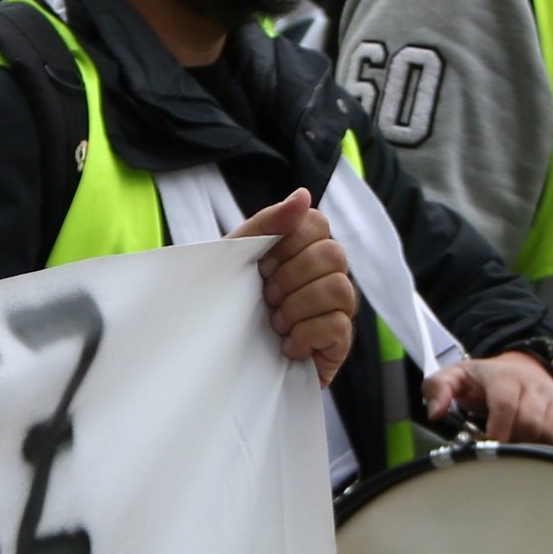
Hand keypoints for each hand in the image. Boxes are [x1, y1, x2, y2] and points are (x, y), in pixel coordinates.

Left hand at [240, 191, 356, 386]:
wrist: (211, 359)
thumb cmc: (224, 304)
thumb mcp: (234, 259)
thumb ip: (267, 223)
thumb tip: (304, 195)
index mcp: (301, 250)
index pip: (317, 223)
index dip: (289, 243)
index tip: (262, 265)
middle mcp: (325, 276)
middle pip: (334, 255)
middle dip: (292, 276)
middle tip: (267, 297)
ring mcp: (335, 310)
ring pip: (341, 289)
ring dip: (298, 306)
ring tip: (275, 323)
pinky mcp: (336, 345)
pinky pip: (339, 326)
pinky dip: (306, 335)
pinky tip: (286, 345)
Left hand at [426, 351, 552, 446]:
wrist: (520, 366)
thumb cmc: (484, 380)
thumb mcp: (456, 377)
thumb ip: (437, 389)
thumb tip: (435, 412)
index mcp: (505, 377)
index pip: (506, 405)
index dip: (498, 431)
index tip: (489, 444)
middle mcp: (535, 386)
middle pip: (531, 423)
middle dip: (514, 442)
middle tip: (503, 446)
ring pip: (552, 431)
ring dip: (534, 446)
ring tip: (519, 444)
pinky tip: (541, 444)